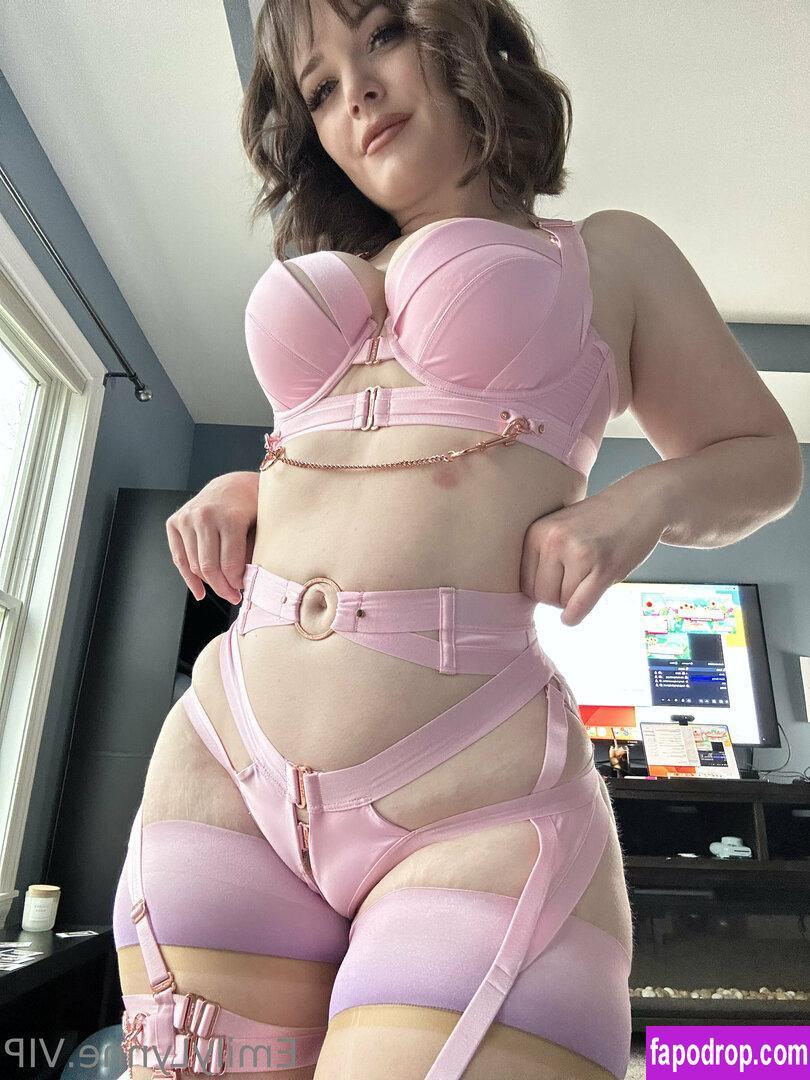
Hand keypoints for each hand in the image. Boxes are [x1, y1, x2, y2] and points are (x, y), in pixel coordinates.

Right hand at [166, 471, 258, 603]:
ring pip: (193, 565)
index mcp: (229, 517)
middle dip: (223, 588)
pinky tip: (200, 592)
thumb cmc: (251, 508)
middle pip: (209, 567)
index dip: (236, 583)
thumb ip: (252, 553)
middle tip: (234, 597)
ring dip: (209, 583)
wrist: (232, 486)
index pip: (229, 564)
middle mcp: (204, 516)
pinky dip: (188, 578)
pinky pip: (179, 558)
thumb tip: (242, 585)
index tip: (243, 590)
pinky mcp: (174, 522)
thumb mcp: (261, 527)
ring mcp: (186, 518)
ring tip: (223, 590)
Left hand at [519, 485, 666, 625]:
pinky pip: (578, 606)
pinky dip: (574, 616)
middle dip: (556, 597)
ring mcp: (579, 553)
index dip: (541, 588)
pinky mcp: (604, 568)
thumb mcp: (558, 526)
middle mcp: (554, 541)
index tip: (556, 582)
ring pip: (561, 602)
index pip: (524, 582)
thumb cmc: (596, 522)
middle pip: (541, 595)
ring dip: (573, 600)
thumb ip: (541, 555)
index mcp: (537, 531)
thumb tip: (521, 598)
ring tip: (587, 579)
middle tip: (574, 583)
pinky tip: (573, 616)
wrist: (638, 503)